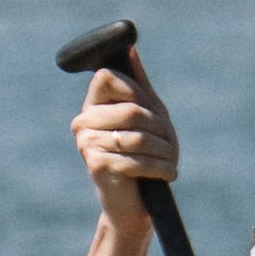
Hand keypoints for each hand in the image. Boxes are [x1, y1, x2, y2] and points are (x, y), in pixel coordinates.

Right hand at [71, 58, 178, 231]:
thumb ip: (139, 85)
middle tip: (171, 143)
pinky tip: (168, 174)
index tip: (151, 109)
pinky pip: (136, 159)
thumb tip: (130, 49)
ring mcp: (87, 144)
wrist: (134, 206)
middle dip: (160, 127)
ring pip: (138, 136)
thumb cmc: (143, 157)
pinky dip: (160, 167)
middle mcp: (83, 122)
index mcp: (93, 105)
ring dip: (164, 150)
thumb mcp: (147, 117)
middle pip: (131, 110)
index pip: (108, 77)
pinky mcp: (96, 165)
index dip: (135, 90)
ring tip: (171, 160)